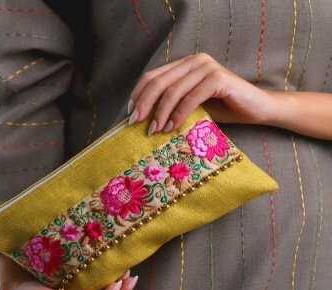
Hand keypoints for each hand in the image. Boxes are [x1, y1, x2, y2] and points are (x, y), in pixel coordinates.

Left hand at [128, 53, 276, 134]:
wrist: (256, 109)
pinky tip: (171, 128)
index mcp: (185, 64)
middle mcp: (194, 61)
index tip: (129, 113)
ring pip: (173, 90)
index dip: (138, 94)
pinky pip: (191, 98)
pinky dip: (178, 114)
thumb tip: (144, 119)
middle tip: (135, 123)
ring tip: (153, 131)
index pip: (153, 76)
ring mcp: (206, 67)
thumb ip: (171, 105)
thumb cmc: (223, 109)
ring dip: (160, 113)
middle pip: (159, 81)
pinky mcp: (218, 78)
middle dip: (144, 104)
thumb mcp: (190, 106)